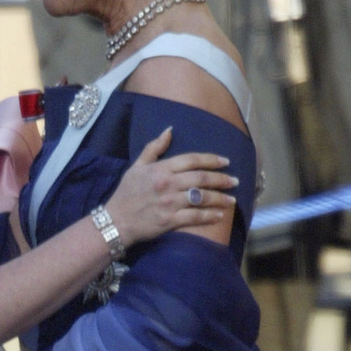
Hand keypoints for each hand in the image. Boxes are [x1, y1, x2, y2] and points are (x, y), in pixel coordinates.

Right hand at [105, 127, 237, 246]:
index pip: (192, 160)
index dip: (211, 160)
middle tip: (235, 181)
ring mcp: (170, 203)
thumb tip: (170, 130)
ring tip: (232, 199)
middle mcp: (168, 184)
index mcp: (161, 169)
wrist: (115, 221)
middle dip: (222, 179)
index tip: (225, 162)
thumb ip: (154, 148)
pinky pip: (195, 217)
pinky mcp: (170, 220)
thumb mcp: (137, 166)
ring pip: (202, 197)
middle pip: (202, 178)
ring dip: (220, 198)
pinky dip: (209, 216)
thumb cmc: (126, 193)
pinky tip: (220, 215)